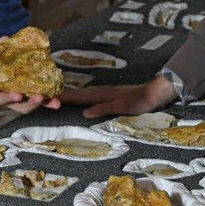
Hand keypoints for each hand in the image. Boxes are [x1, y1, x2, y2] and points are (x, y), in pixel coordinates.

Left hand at [0, 77, 60, 116]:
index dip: (44, 99)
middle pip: (20, 106)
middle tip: (43, 99)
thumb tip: (7, 38)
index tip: (57, 99)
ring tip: (19, 95)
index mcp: (7, 92)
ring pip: (1, 102)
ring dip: (10, 98)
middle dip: (32, 103)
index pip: (29, 97)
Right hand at [60, 75, 176, 117]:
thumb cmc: (140, 102)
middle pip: (79, 94)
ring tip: (61, 95)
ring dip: (73, 94)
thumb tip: (84, 113)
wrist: (155, 92)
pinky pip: (92, 95)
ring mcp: (107, 92)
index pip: (79, 97)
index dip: (65, 97)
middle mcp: (103, 92)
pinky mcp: (113, 94)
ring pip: (85, 93)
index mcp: (102, 96)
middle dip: (64, 95)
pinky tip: (84, 97)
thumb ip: (103, 109)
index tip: (50, 97)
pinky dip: (83, 95)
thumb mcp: (122, 108)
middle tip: (49, 95)